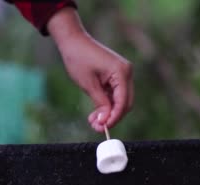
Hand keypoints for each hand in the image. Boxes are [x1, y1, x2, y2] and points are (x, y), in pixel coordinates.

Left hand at [48, 8, 132, 132]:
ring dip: (108, 113)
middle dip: (112, 117)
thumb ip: (100, 103)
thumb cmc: (79, 59)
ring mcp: (122, 74)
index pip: (123, 102)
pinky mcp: (116, 76)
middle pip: (125, 103)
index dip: (114, 117)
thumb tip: (105, 121)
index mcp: (121, 72)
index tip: (103, 128)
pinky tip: (95, 113)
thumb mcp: (89, 84)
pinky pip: (115, 95)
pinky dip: (107, 105)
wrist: (73, 41)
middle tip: (97, 127)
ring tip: (93, 121)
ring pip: (120, 101)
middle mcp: (126, 73)